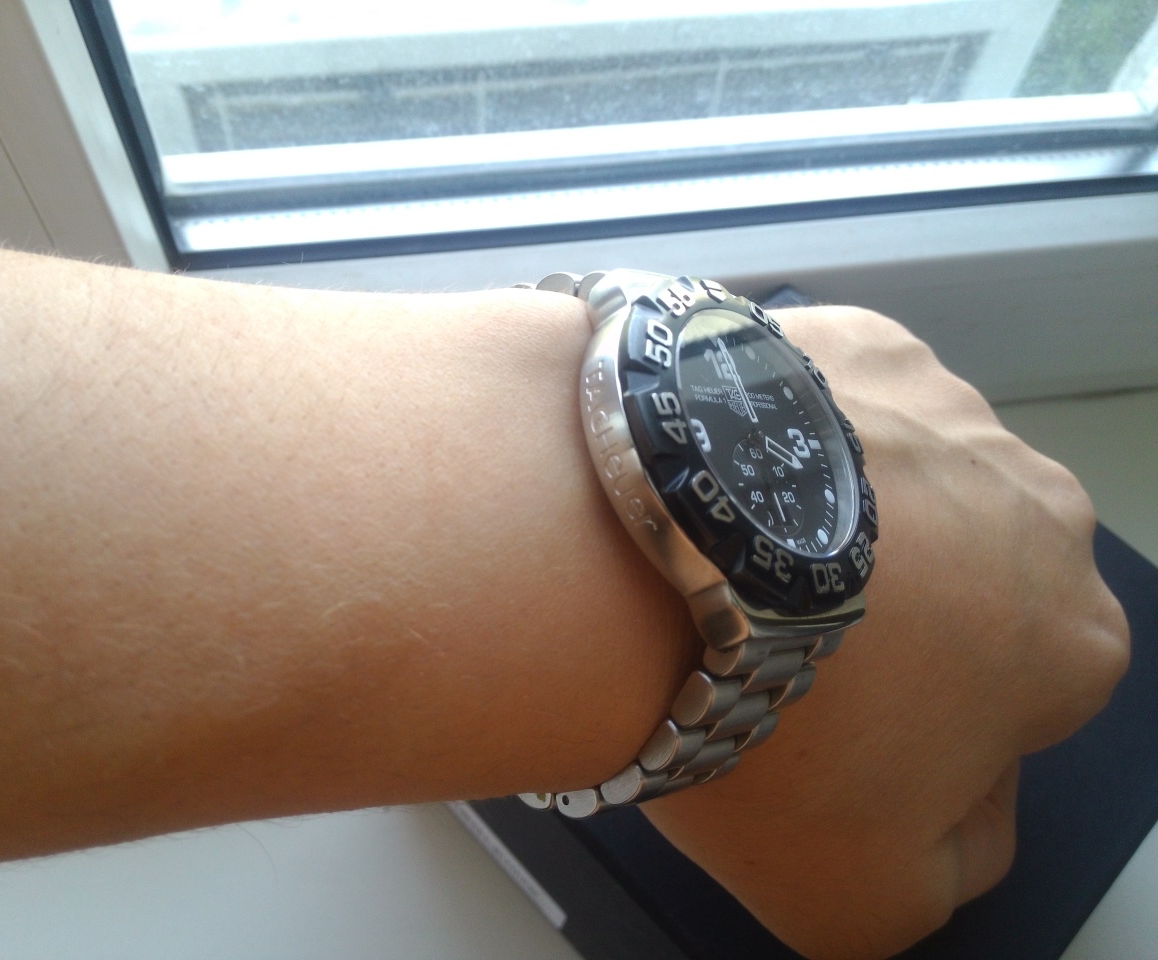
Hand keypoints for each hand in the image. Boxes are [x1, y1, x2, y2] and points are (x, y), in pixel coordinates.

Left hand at [642, 307, 1129, 959]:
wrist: (633, 560)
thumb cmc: (759, 718)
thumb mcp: (865, 895)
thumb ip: (952, 863)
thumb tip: (956, 806)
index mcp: (1071, 637)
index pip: (1014, 702)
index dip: (915, 727)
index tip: (828, 727)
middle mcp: (1032, 500)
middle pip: (956, 581)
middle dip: (884, 617)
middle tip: (766, 644)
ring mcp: (937, 400)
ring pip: (888, 486)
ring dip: (824, 523)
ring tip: (723, 562)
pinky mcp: (840, 335)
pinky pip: (819, 408)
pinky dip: (773, 443)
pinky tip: (709, 484)